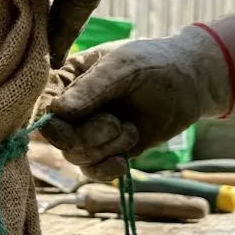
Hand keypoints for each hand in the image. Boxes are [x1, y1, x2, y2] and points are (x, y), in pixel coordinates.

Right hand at [34, 25, 234, 180]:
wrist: (190, 83)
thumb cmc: (154, 63)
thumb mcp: (123, 67)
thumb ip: (91, 88)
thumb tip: (57, 111)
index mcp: (67, 80)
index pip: (44, 106)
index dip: (52, 122)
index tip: (69, 126)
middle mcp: (72, 108)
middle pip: (58, 137)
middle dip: (86, 137)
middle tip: (116, 124)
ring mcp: (89, 131)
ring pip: (76, 156)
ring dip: (104, 149)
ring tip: (130, 131)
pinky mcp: (108, 151)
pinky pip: (92, 171)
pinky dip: (106, 171)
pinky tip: (124, 161)